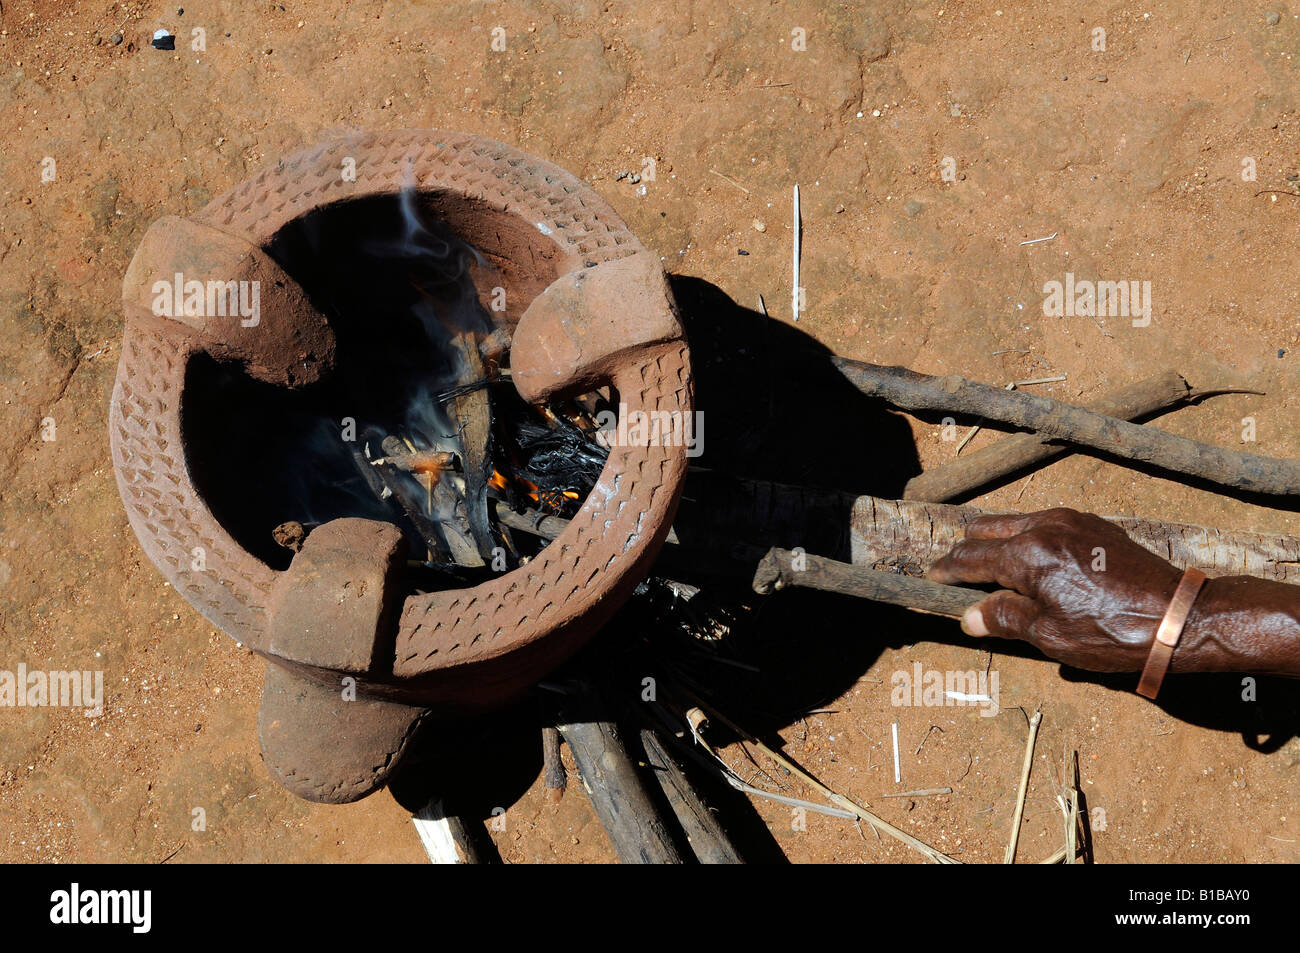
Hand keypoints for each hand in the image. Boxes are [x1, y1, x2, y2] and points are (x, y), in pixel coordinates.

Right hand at [926, 508, 1183, 671]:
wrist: (1178, 616)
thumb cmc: (1113, 632)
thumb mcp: (1049, 635)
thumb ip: (1003, 618)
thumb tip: (969, 617)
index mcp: (1026, 554)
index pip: (969, 558)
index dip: (945, 571)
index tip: (931, 579)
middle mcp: (1043, 526)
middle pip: (985, 529)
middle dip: (965, 550)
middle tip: (954, 571)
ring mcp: (1070, 521)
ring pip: (1014, 521)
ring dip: (995, 540)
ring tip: (988, 564)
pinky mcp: (1092, 524)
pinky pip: (1044, 522)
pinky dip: (1025, 537)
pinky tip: (1031, 559)